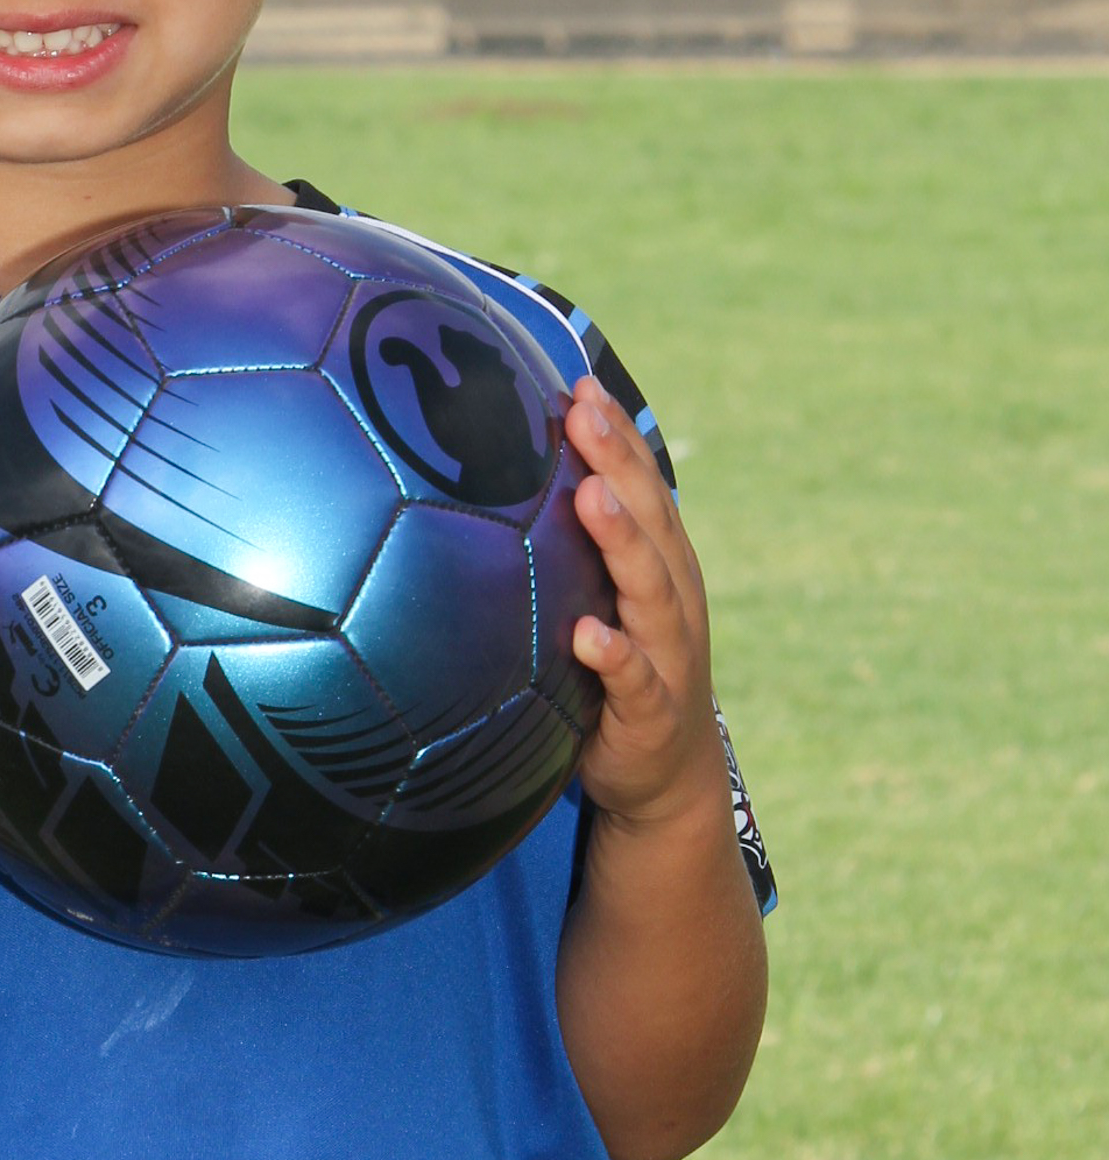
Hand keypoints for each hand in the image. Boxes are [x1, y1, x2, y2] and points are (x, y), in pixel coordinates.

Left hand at [564, 376, 727, 834]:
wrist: (665, 776)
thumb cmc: (617, 673)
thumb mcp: (596, 603)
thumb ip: (565, 552)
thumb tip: (487, 489)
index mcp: (660, 566)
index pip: (641, 488)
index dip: (616, 436)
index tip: (580, 383)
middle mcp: (672, 599)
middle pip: (650, 519)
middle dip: (619, 462)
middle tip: (585, 412)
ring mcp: (669, 654)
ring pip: (652, 590)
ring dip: (624, 541)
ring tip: (593, 498)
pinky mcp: (654, 712)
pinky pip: (636, 681)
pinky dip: (617, 656)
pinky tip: (589, 635)